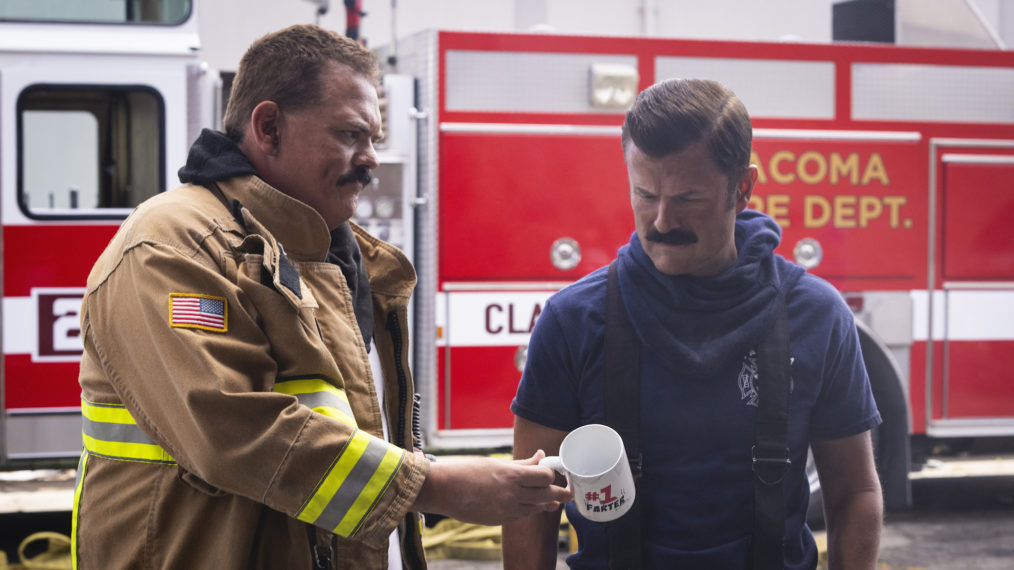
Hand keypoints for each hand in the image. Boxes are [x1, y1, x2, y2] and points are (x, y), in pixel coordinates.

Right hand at [412, 450, 571, 525]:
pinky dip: (530, 509)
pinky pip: (523, 515)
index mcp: (511, 475)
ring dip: (546, 502)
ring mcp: (507, 510)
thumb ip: (522, 463)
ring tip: (554, 499)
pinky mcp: (501, 520)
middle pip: (548, 495)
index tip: (554, 470)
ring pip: (538, 508)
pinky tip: (532, 505)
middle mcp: (512, 495)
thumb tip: (541, 455)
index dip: (552, 473)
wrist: (444, 490)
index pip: (545, 476)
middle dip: (561, 493)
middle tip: (568, 492)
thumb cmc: (467, 471)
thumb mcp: (496, 463)